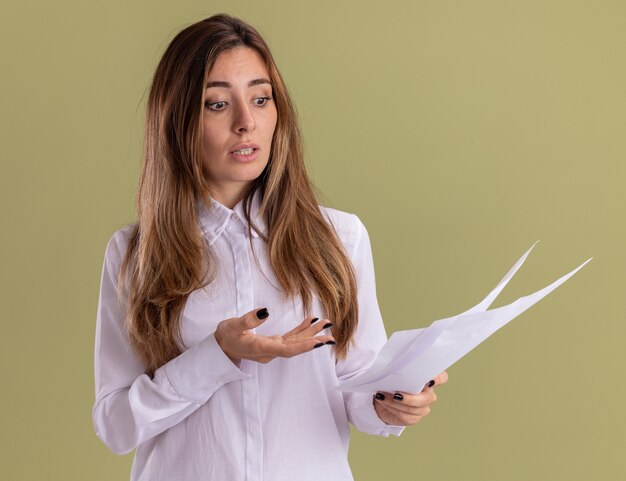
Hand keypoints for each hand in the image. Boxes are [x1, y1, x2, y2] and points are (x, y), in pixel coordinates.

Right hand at [214, 307, 334, 364]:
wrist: (221, 346)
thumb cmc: (226, 335)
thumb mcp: (232, 325)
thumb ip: (248, 320)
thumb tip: (265, 312)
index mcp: (261, 348)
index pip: (285, 350)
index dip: (302, 346)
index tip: (318, 342)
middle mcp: (270, 351)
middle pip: (295, 347)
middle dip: (313, 341)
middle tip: (331, 336)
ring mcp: (273, 348)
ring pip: (295, 342)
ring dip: (311, 334)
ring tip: (327, 324)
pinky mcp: (273, 343)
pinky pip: (290, 338)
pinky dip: (301, 330)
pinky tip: (311, 321)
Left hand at [373, 371, 448, 425]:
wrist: (381, 398)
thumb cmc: (389, 381)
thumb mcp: (394, 372)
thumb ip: (400, 368)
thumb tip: (394, 363)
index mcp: (427, 380)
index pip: (441, 378)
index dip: (438, 379)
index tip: (429, 380)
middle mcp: (428, 394)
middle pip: (426, 398)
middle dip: (410, 398)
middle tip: (396, 394)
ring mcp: (422, 407)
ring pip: (414, 408)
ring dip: (395, 402)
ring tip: (382, 395)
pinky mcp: (414, 418)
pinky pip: (406, 416)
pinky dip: (392, 408)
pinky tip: (384, 401)